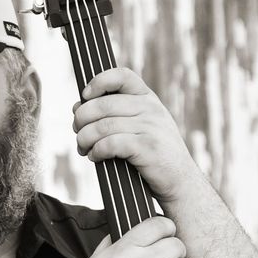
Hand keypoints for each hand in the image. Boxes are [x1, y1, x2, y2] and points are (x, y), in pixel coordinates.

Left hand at [71, 67, 202, 201]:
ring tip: (83, 148)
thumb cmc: (151, 154)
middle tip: (78, 133)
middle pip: (103, 104)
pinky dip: (97, 151)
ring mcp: (151, 127)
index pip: (121, 76)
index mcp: (147, 98)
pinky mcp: (147, 147)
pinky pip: (110, 143)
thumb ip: (112, 115)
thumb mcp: (138, 126)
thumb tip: (77, 107)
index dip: (98, 82)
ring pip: (103, 126)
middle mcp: (150, 108)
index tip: (84, 97)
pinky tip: (96, 157)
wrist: (180, 181)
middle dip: (81, 119)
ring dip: (85, 138)